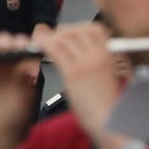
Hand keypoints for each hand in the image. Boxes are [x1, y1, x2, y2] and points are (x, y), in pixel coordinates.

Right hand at [0, 36, 43, 143]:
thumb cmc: (14, 116)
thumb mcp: (27, 96)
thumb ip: (28, 80)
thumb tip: (31, 62)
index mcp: (17, 67)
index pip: (18, 48)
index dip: (20, 42)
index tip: (23, 43)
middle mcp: (1, 65)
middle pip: (1, 44)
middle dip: (4, 41)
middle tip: (7, 44)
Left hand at [32, 25, 121, 143]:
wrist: (109, 121)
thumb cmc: (107, 106)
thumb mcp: (106, 78)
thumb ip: (95, 64)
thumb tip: (79, 56)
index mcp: (108, 56)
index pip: (95, 29)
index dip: (78, 28)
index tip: (68, 33)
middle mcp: (97, 56)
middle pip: (77, 30)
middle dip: (62, 31)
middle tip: (52, 38)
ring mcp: (85, 63)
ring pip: (65, 38)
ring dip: (51, 38)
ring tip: (43, 42)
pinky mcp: (73, 74)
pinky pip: (56, 51)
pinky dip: (46, 46)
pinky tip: (40, 48)